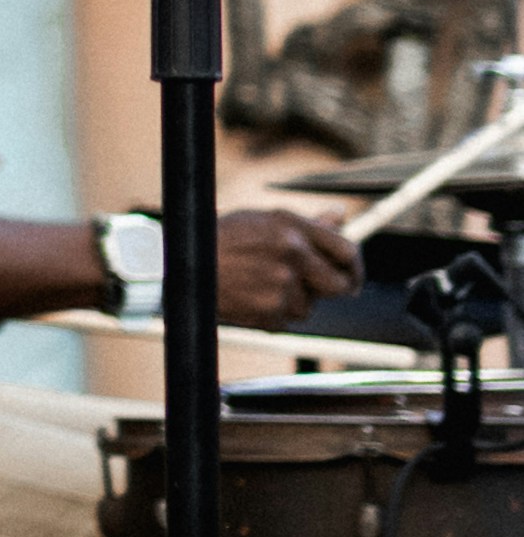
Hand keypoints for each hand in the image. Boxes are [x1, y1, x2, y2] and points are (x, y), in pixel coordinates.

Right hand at [210, 205, 359, 330]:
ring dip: (294, 301)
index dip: (354, 266)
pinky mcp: (270, 311)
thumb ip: (307, 223)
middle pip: (339, 284)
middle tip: (319, 289)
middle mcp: (292, 255)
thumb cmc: (221, 239)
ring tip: (262, 285)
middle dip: (335, 289)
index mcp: (292, 228)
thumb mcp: (263, 220)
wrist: (182, 266)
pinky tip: (252, 297)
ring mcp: (282, 285)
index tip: (352, 274)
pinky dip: (274, 314)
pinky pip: (286, 320)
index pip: (346, 250)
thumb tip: (340, 216)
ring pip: (309, 306)